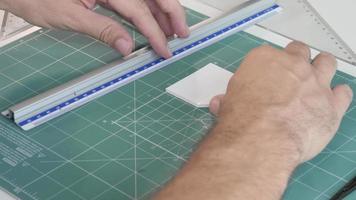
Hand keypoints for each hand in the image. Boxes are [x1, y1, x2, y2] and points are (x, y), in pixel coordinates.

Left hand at [3, 0, 188, 57]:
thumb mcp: (68, 16)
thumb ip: (102, 29)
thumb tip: (127, 46)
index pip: (138, 9)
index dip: (155, 31)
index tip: (164, 49)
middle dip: (171, 13)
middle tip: (182, 33)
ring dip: (162, 12)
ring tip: (172, 31)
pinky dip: (146, 11)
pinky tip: (152, 22)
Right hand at [209, 41, 352, 162]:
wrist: (263, 137)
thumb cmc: (241, 118)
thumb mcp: (227, 104)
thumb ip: (228, 99)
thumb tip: (220, 104)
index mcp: (264, 59)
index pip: (268, 55)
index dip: (267, 68)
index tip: (264, 80)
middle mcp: (293, 65)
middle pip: (299, 51)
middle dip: (295, 61)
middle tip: (290, 77)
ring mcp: (315, 82)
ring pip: (326, 63)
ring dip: (321, 69)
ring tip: (314, 82)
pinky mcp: (332, 104)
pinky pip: (343, 93)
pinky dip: (338, 96)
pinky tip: (330, 102)